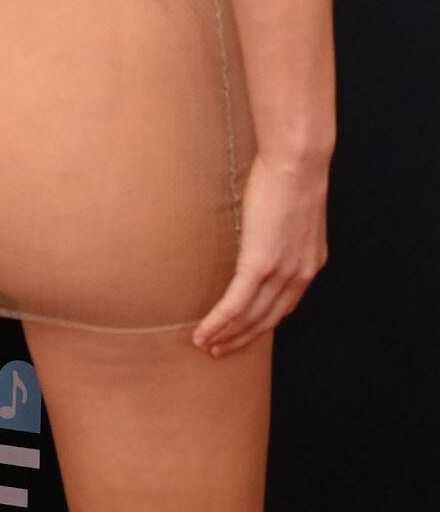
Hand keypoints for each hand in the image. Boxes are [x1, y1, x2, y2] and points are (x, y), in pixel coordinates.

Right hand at [193, 148, 329, 355]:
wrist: (297, 162)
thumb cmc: (292, 174)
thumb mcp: (293, 211)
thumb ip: (282, 230)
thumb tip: (263, 228)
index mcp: (309, 265)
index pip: (284, 307)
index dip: (262, 324)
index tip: (243, 332)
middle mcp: (299, 276)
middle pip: (267, 321)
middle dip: (241, 339)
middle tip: (219, 349)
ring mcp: (280, 273)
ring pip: (250, 318)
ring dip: (226, 336)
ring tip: (205, 344)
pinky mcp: (260, 264)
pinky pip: (236, 304)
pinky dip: (218, 323)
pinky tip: (203, 332)